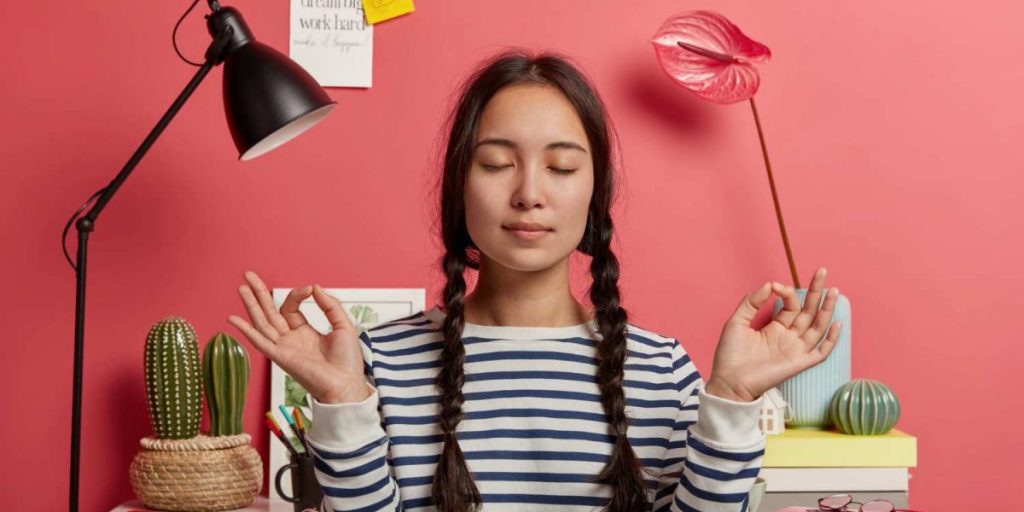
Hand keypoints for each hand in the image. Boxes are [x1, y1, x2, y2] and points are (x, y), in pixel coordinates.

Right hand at [227, 271, 370, 403]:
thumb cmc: (347, 361)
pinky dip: (246, 330)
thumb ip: (329, 305)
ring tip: (241, 287)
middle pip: (270, 312)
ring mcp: (284, 348)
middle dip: (259, 294)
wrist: (346, 383)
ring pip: (262, 322)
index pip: (291, 308)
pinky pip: (260, 341)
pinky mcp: (280, 356)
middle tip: (248, 275)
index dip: (297, 295)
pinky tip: (233, 319)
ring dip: (251, 305)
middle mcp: (291, 339)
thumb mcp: (343, 325)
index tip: (309, 288)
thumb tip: (314, 286)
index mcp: (305, 332)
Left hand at [706, 267, 841, 401]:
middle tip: (822, 272)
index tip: (776, 286)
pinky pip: (821, 352)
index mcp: (775, 328)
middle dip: (816, 292)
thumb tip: (770, 284)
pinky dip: (831, 340)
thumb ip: (751, 302)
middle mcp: (788, 337)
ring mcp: (795, 350)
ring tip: (833, 290)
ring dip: (826, 309)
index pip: (790, 306)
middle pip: (808, 311)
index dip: (787, 293)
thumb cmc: (730, 355)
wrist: (728, 382)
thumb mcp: (736, 322)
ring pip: (817, 327)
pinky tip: (837, 323)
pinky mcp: (799, 363)